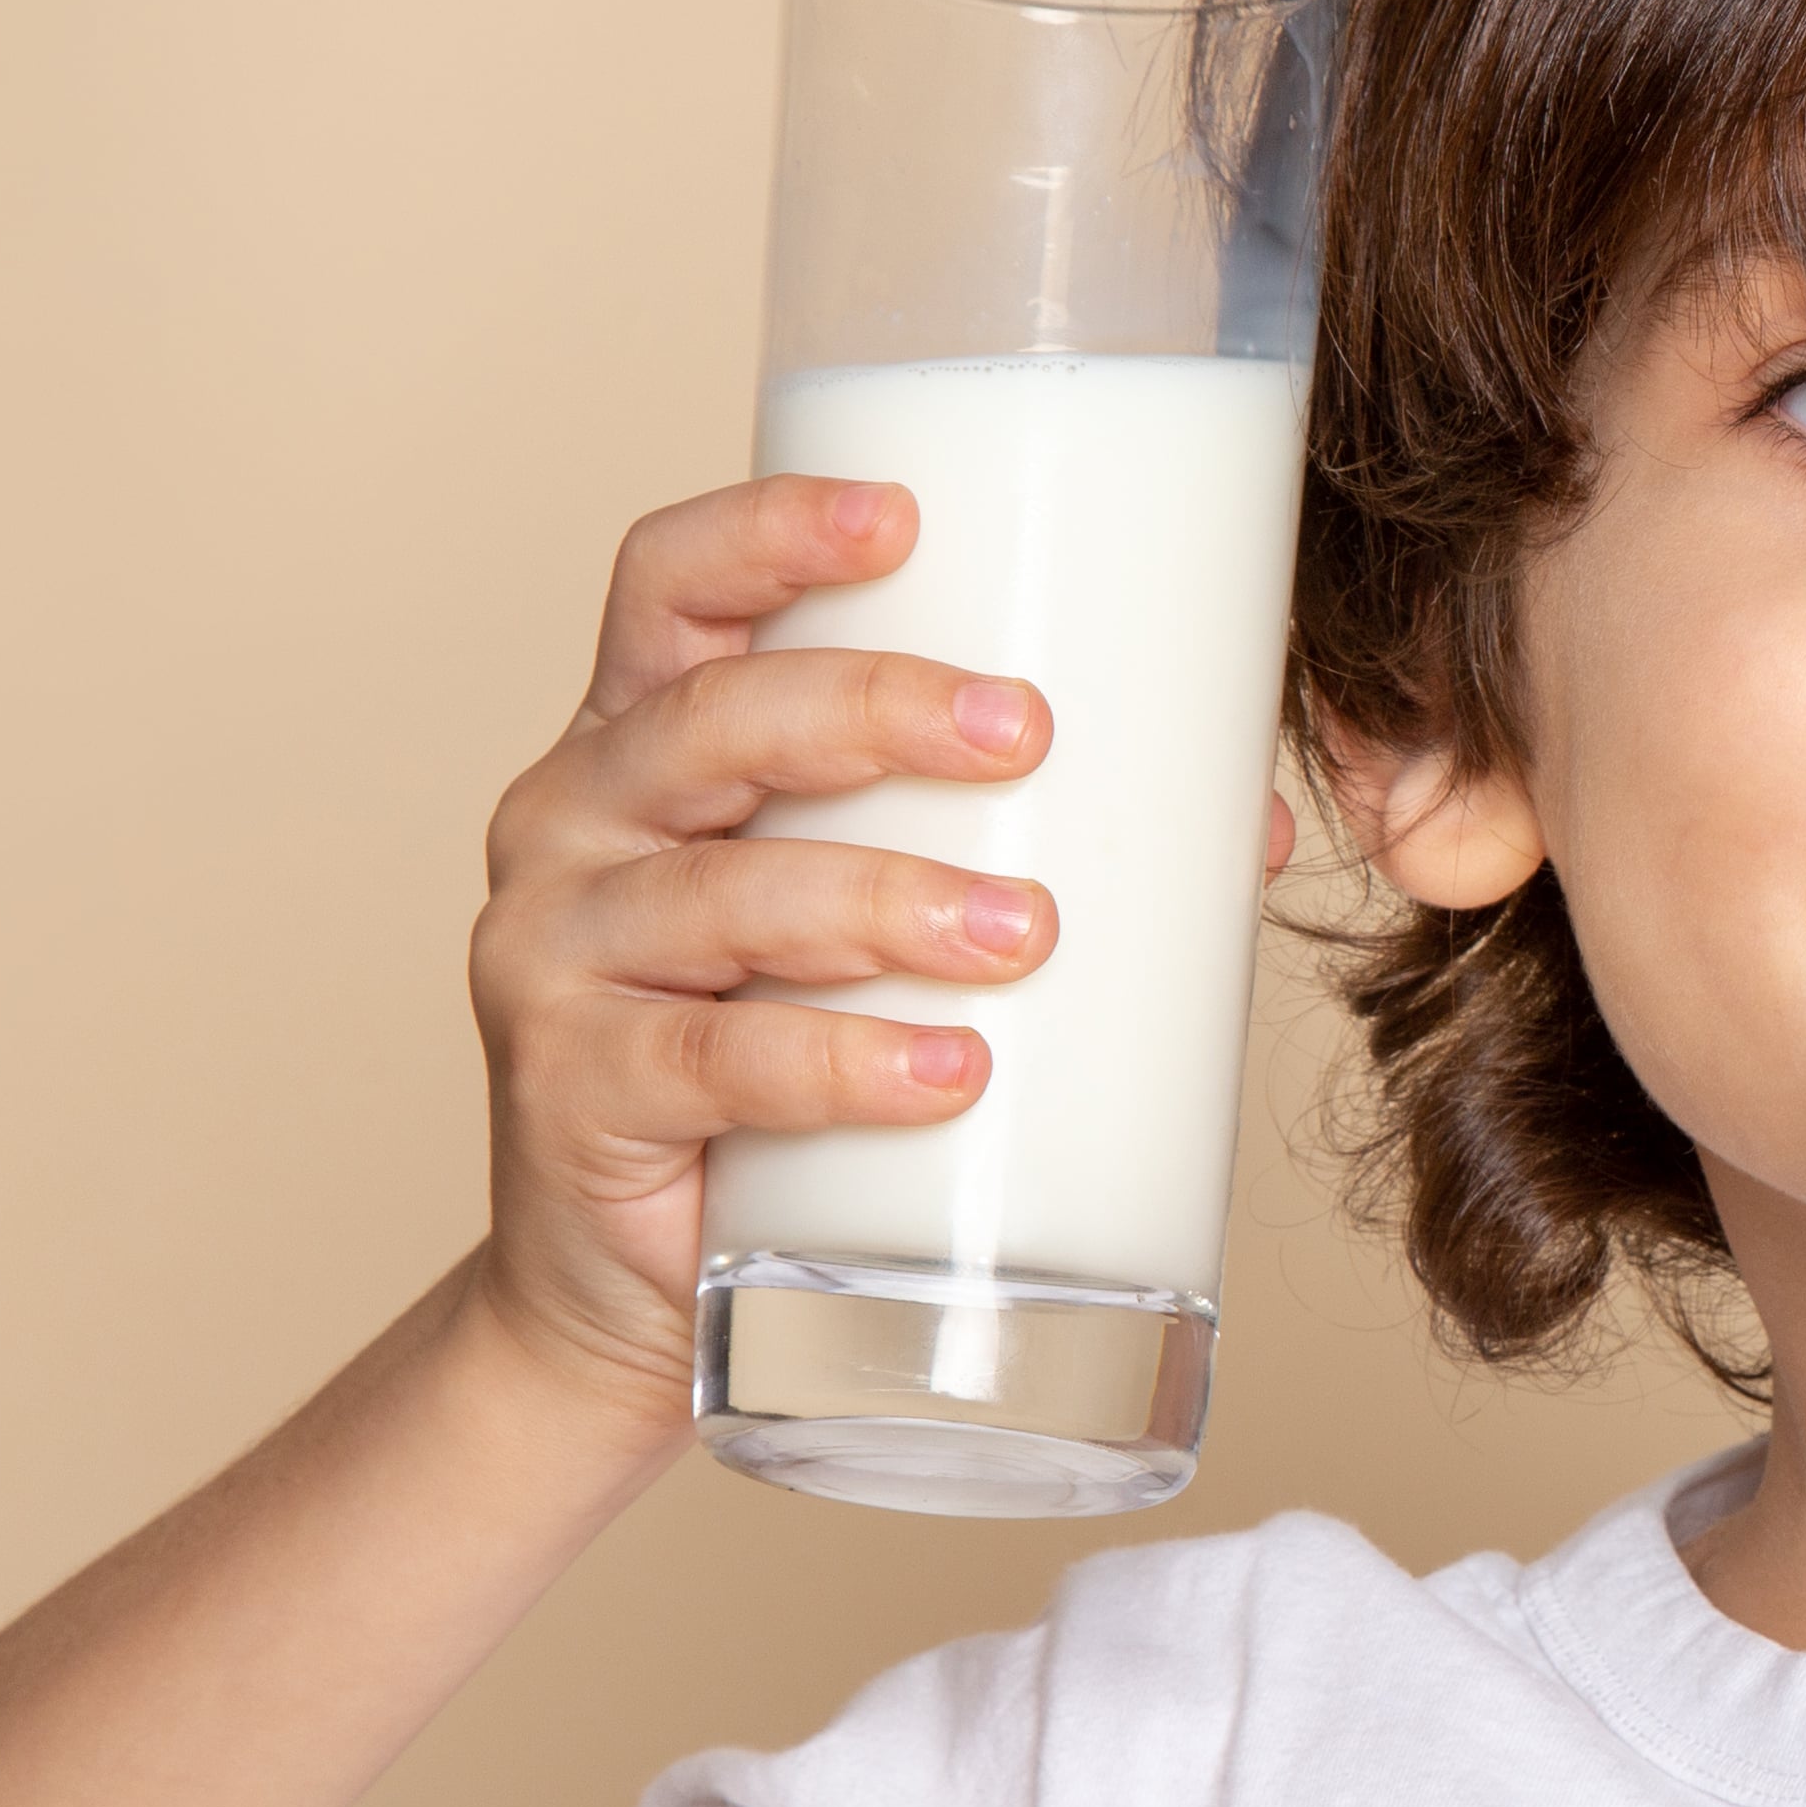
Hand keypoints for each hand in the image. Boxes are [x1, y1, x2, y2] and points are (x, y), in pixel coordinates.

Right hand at [457, 477, 1067, 1417]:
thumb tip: (1251, 820)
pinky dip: (840, 1062)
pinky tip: (948, 1070)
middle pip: (712, 717)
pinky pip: (712, 1062)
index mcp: (644, 739)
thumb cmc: (780, 1070)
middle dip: (874, 711)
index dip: (768, 531)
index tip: (902, 517)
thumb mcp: (876, 926)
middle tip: (1026, 735)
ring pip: (721, 894)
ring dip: (886, 901)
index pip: (671, 585)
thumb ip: (1019, 848)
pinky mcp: (570, 1091)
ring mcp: (554, 956)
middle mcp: (574, 820)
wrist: (643, 1290)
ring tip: (1026, 932)